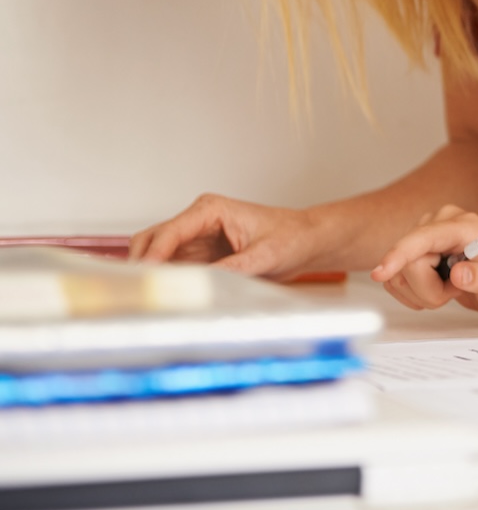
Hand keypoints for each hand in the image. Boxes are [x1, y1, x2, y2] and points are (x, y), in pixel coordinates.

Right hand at [128, 193, 319, 280]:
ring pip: (158, 255)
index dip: (153, 256)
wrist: (306, 241)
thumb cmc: (291, 238)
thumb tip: (202, 283)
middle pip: (153, 240)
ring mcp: (197, 238)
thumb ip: (231, 269)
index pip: (170, 232)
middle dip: (142, 264)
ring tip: (149, 300)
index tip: (144, 279)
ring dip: (153, 274)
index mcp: (211, 209)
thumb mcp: (264, 256)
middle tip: (139, 293)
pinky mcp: (201, 256)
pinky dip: (167, 281)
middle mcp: (199, 220)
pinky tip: (167, 298)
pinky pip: (174, 268)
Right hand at [371, 205, 477, 320]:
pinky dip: (413, 294)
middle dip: (428, 289)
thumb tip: (459, 273)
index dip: (401, 254)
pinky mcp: (415, 252)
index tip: (381, 272)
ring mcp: (425, 237)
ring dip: (422, 293)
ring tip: (449, 288)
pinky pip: (396, 279)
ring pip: (399, 273)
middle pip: (409, 261)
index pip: (423, 237)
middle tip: (455, 290)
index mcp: (463, 224)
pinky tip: (436, 289)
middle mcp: (440, 224)